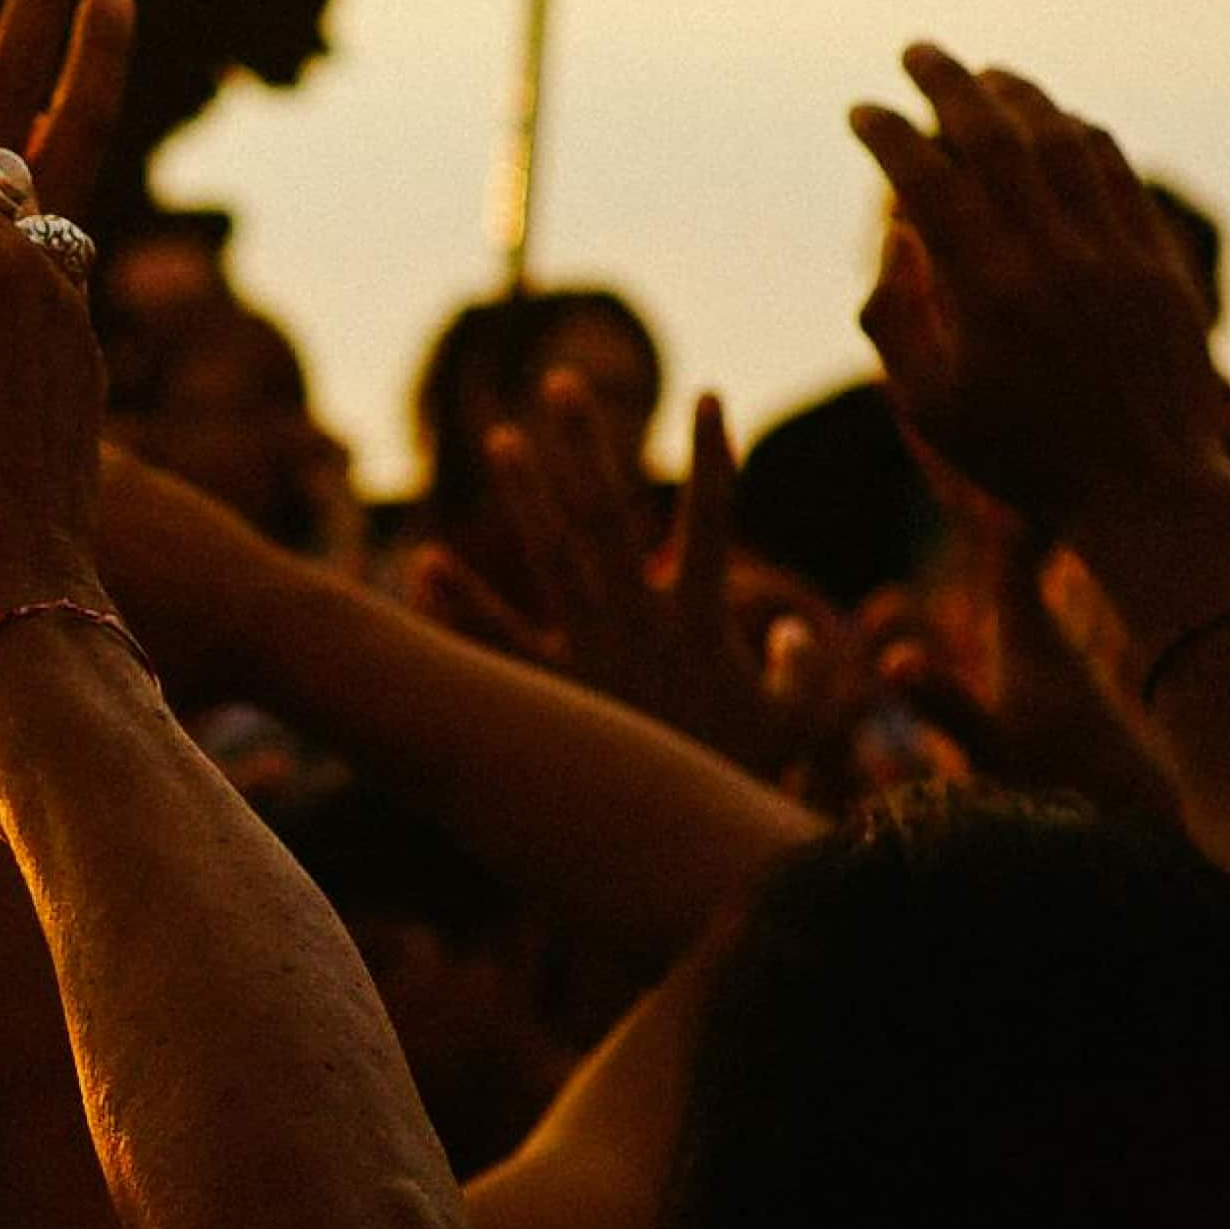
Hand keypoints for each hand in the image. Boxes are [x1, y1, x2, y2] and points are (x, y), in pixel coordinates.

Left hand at [414, 388, 835, 783]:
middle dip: (587, 445)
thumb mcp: (796, 721)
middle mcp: (637, 625)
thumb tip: (787, 624)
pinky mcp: (547, 691)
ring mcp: (586, 654)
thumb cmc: (742, 780)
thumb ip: (804, 666)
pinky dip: (460, 603)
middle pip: (609, 516)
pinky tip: (425, 561)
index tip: (710, 395)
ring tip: (500, 439)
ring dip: (526, 496)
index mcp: (700, 621)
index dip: (714, 457)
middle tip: (562, 381)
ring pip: (552, 559)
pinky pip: (496, 641)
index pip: (715, 520)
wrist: (684, 847)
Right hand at [850, 45, 1229, 560]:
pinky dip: (1081, 136)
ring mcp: (1115, 255)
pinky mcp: (1159, 263)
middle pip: (996, 136)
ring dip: (1020, 96)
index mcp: (987, 294)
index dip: (888, 134)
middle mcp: (1054, 259)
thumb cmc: (1022, 460)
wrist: (1147, 491)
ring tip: (987, 75)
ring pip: (1065, 140)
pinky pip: (1118, 172)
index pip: (927, 180)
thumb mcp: (929, 407)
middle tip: (916, 51)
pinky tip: (1058, 125)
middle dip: (948, 81)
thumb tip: (897, 235)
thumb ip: (895, 318)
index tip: (861, 111)